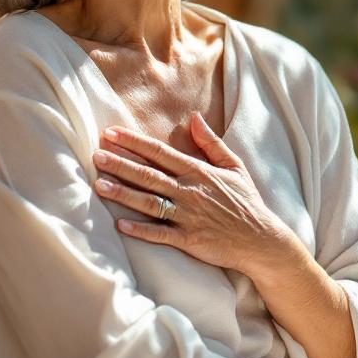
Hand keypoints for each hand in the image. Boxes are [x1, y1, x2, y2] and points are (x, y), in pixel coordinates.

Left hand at [91, 112, 297, 274]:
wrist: (261, 239)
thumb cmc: (246, 201)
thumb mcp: (234, 166)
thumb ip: (211, 142)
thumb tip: (193, 117)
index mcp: (198, 171)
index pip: (160, 152)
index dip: (134, 142)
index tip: (111, 133)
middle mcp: (189, 191)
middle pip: (149, 174)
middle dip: (120, 164)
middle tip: (96, 155)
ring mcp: (188, 216)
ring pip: (149, 202)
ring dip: (123, 193)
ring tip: (99, 185)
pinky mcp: (189, 239)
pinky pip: (160, 234)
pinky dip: (140, 229)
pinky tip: (120, 224)